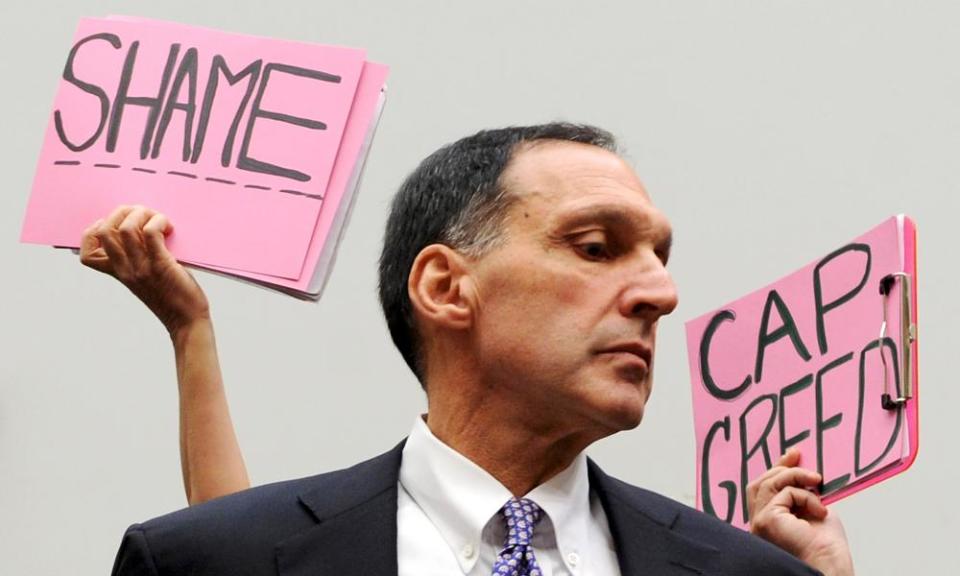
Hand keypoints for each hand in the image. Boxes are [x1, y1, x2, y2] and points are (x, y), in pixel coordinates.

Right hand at [80, 205, 209, 335]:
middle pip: (103, 231)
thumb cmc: (172, 297)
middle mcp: (125, 270)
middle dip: (122, 212)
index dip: (93, 232)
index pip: (86, 254)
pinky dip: (159, 222)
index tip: (116, 225)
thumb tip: (144, 230)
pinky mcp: (160, 265)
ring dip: (142, 214)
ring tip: (159, 219)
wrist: (187, 321)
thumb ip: (139, 259)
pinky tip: (169, 227)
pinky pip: (151, 233)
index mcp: (118, 273)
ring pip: (125, 228)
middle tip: (144, 215)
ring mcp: (140, 268)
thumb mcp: (146, 278)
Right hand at [747, 449, 853, 575]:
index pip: (763, 490)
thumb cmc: (826, 548)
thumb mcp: (812, 510)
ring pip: (769, 483)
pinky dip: (805, 495)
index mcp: (768, 523)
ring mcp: (759, 522)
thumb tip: (801, 470)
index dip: (776, 470)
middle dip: (779, 466)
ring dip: (796, 476)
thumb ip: (800, 493)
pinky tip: (819, 509)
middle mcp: (758, 523)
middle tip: (798, 455)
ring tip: (817, 481)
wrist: (831, 566)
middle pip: (759, 483)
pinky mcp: (766, 521)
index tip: (793, 456)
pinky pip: (784, 493)